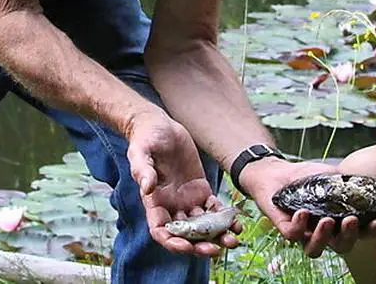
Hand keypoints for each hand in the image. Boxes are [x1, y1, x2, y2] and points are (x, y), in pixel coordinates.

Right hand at [126, 110, 239, 256]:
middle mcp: (171, 206)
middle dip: (200, 245)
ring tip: (233, 239)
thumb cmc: (145, 139)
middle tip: (217, 249)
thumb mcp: (140, 152)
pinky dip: (224, 218)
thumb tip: (147, 187)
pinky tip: (235, 222)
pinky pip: (213, 209)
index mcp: (154, 202)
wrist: (159, 125)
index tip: (187, 247)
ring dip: (217, 235)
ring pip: (202, 226)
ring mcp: (187, 200)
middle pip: (186, 234)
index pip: (161, 231)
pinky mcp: (200, 189)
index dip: (173, 242)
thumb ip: (143, 170)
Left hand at [239, 159, 375, 257]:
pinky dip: (299, 225)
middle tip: (350, 220)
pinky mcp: (284, 228)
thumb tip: (367, 182)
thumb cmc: (306, 176)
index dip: (371, 231)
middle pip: (341, 247)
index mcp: (338, 221)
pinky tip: (303, 211)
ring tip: (327, 220)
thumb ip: (348, 182)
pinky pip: (293, 236)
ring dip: (323, 238)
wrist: (277, 171)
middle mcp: (323, 232)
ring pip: (315, 250)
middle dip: (349, 237)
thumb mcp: (331, 175)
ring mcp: (304, 232)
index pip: (360, 233)